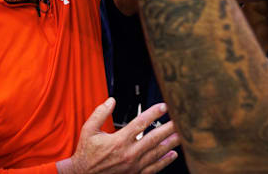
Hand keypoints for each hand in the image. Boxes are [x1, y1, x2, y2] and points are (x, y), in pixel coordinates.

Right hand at [58, 98, 179, 173]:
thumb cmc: (86, 153)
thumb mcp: (88, 130)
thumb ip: (100, 113)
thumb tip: (111, 100)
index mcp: (118, 141)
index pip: (140, 123)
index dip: (153, 113)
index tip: (164, 107)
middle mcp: (129, 154)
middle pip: (154, 138)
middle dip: (169, 128)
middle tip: (180, 121)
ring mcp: (133, 166)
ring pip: (157, 153)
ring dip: (170, 143)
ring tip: (181, 135)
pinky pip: (153, 168)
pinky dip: (164, 161)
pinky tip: (172, 155)